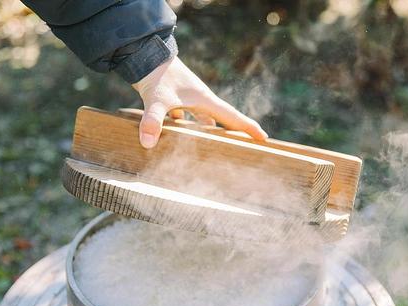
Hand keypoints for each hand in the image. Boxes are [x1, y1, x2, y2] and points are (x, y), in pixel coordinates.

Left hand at [131, 57, 267, 148]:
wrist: (144, 53)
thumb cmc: (156, 74)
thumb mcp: (156, 99)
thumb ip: (153, 121)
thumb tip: (147, 144)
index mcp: (204, 99)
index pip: (231, 116)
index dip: (247, 127)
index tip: (263, 138)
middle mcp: (199, 99)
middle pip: (221, 120)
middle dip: (233, 133)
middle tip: (244, 146)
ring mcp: (186, 99)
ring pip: (202, 120)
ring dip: (208, 133)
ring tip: (214, 148)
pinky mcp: (173, 99)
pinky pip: (184, 118)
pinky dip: (184, 129)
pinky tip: (177, 140)